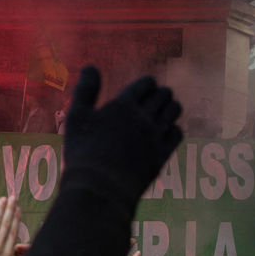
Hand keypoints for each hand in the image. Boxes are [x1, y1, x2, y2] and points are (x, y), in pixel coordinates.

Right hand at [61, 66, 183, 200]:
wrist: (98, 189)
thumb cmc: (82, 153)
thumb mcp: (76, 118)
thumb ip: (84, 90)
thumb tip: (90, 66)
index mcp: (123, 105)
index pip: (146, 83)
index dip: (147, 84)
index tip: (144, 88)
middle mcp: (144, 117)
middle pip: (164, 95)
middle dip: (160, 94)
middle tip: (155, 99)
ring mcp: (155, 137)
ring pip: (174, 111)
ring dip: (170, 107)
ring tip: (163, 111)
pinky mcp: (161, 155)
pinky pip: (177, 134)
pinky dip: (174, 128)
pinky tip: (165, 132)